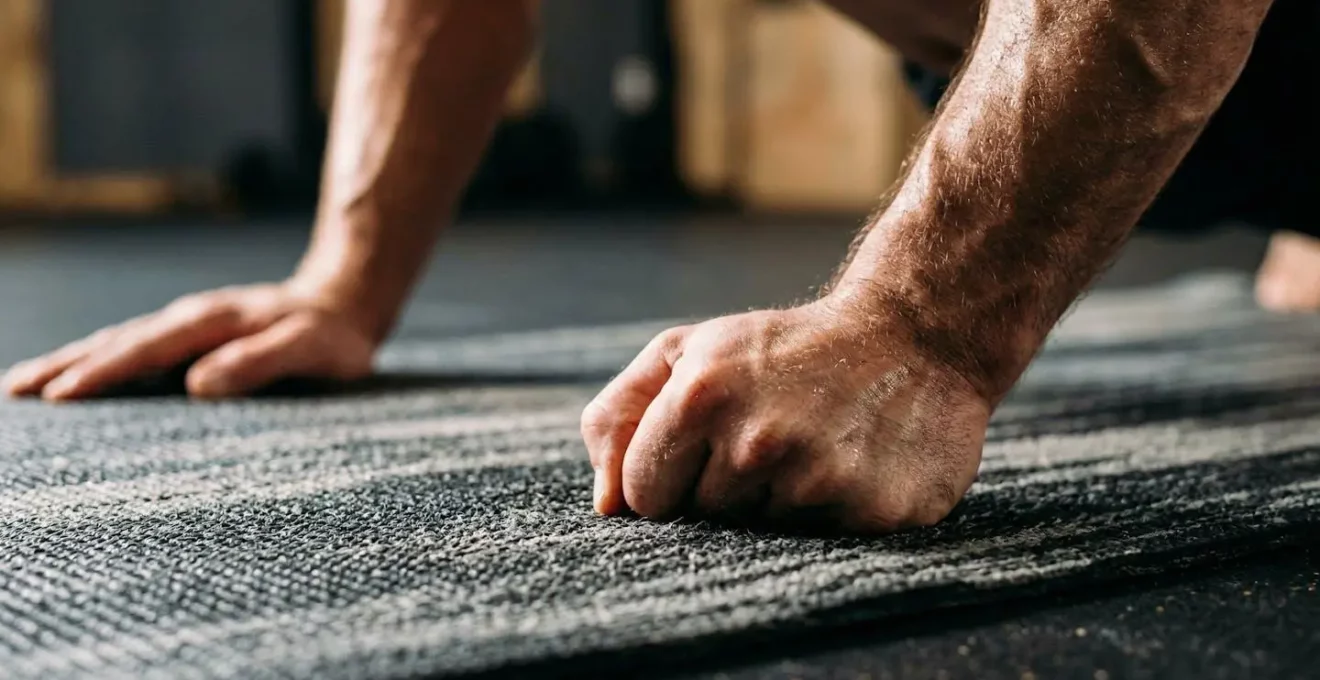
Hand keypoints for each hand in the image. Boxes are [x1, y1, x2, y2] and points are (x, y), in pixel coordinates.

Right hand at [2, 281, 376, 400]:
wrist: (343, 305)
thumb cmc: (331, 337)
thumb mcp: (310, 349)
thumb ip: (260, 362)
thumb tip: (198, 385)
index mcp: (212, 322)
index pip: (147, 348)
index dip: (104, 372)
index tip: (62, 395)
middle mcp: (189, 319)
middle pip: (116, 341)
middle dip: (63, 367)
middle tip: (14, 392)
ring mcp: (185, 326)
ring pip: (116, 342)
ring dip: (68, 363)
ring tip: (20, 387)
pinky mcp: (187, 339)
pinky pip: (131, 349)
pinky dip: (95, 361)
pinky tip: (71, 380)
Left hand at [580, 298, 989, 533]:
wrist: (913, 337)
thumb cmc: (781, 350)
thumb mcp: (689, 352)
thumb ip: (621, 416)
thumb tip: (606, 506)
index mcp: (700, 395)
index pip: (642, 497)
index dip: (670, 476)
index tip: (707, 446)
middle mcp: (757, 440)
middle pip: (702, 520)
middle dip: (726, 488)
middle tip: (773, 434)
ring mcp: (818, 480)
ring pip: (758, 537)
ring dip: (779, 502)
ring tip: (813, 446)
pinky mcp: (873, 512)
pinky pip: (819, 546)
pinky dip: (830, 515)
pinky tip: (852, 465)